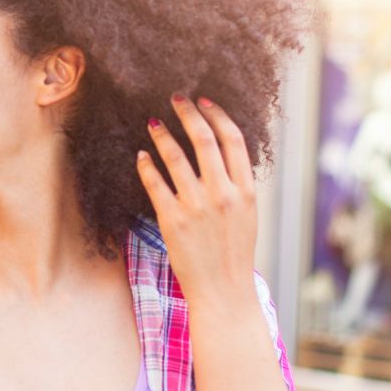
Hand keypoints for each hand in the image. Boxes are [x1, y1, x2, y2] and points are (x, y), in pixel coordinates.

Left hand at [136, 95, 258, 311]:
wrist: (223, 291)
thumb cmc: (234, 252)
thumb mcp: (248, 214)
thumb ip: (237, 183)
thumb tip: (223, 150)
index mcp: (245, 190)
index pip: (232, 139)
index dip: (217, 114)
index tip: (205, 100)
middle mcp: (222, 193)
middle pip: (203, 138)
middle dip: (188, 112)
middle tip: (175, 98)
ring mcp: (196, 206)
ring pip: (174, 156)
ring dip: (162, 134)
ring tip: (153, 123)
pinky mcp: (172, 219)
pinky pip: (155, 182)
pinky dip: (146, 164)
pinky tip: (142, 156)